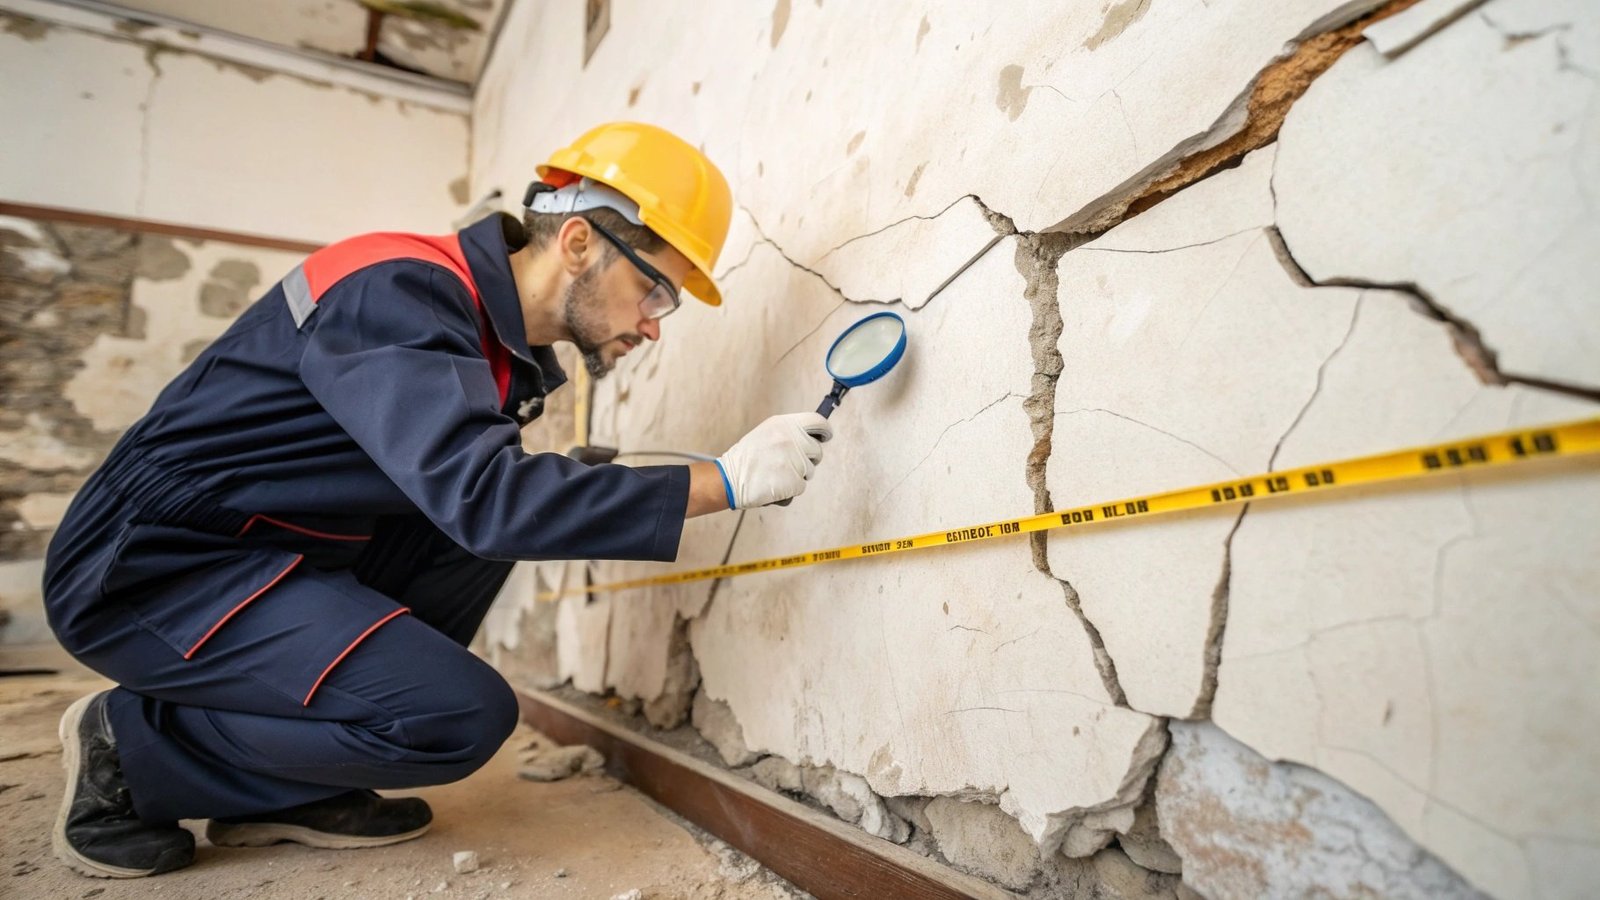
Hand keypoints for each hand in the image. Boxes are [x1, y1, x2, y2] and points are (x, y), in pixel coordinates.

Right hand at [714, 413, 832, 508]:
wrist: (729, 478)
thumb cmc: (747, 457)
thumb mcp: (767, 433)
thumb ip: (789, 432)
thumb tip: (814, 436)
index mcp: (785, 424)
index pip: (818, 422)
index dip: (825, 431)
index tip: (826, 437)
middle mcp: (792, 439)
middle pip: (817, 451)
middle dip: (808, 459)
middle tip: (788, 463)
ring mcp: (794, 461)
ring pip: (809, 471)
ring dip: (797, 475)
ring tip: (775, 474)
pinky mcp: (794, 481)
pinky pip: (801, 486)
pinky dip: (790, 489)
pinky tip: (773, 485)